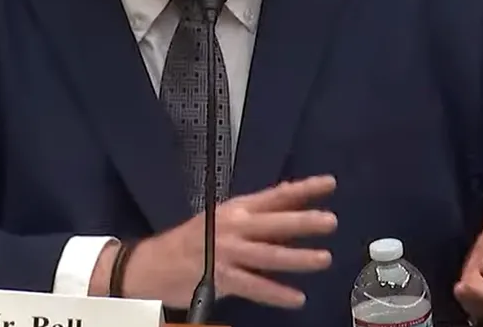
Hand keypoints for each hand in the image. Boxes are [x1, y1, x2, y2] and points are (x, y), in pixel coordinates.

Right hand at [125, 175, 337, 308]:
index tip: (329, 184)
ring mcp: (227, 252)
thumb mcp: (221, 219)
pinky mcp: (221, 277)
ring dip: (298, 258)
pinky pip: (254, 286)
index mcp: (236, 209)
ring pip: (268, 254)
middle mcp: (233, 227)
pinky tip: (296, 298)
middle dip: (303, 222)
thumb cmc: (191, 241)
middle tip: (330, 221)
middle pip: (274, 223)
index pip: (275, 196)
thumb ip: (254, 216)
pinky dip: (276, 293)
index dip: (303, 189)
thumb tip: (290, 205)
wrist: (153, 264)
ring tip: (324, 259)